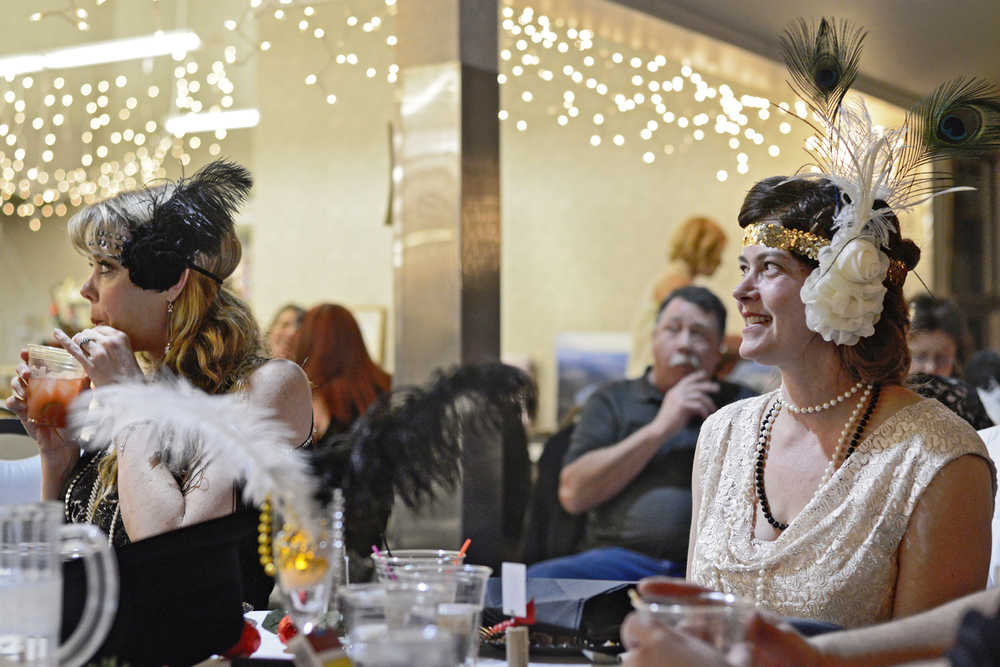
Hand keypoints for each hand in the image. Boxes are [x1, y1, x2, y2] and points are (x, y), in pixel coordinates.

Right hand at [5, 350, 79, 466]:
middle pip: (22, 372)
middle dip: (22, 369)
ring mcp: (28, 401)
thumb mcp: (81, 401)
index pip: (37, 364)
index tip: (27, 350)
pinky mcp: (23, 414)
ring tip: (26, 387)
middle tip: (29, 372)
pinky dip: (13, 401)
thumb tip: (93, 374)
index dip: (29, 356)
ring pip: (15, 386)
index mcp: (49, 382)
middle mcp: (36, 389)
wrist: (67, 444)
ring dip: (17, 384)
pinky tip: (20, 402)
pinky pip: (12, 404)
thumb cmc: (74, 420)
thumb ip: (84, 387)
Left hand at [55, 327, 143, 387]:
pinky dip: (63, 339)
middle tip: (87, 350)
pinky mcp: (90, 364)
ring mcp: (98, 352)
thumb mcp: (127, 352)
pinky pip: (74, 349)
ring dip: (78, 344)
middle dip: (85, 339)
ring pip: (80, 339)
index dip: (95, 335)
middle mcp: (109, 342)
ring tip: (82, 353)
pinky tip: (55, 333)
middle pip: (89, 332)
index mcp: (120, 337)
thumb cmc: (130, 374)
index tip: (94, 342)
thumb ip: (115, 344)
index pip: (101, 328)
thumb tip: (98, 340)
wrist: (130, 390)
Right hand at [625, 578, 823, 666]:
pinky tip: (671, 662)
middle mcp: (718, 624)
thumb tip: (752, 619)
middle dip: (660, 622)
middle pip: (680, 618)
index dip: (669, 589)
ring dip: (670, 646)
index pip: (695, 594)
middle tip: (642, 632)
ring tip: (654, 652)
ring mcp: (714, 645)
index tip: (644, 588)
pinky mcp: (713, 660)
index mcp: (731, 610)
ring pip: (682, 641)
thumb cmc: (797, 654)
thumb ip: (769, 632)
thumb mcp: (786, 642)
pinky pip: (691, 659)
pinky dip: (680, 659)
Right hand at [650, 370, 718, 435]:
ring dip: (708, 403)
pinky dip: (704, 411)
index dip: (696, 376)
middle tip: (718, 388)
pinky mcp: (681, 405)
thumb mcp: (680, 409)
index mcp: (674, 392)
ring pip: (699, 395)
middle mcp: (675, 392)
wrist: (660, 430)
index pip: (686, 380)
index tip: (704, 374)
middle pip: (695, 385)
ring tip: (713, 410)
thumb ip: (689, 402)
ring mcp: (678, 398)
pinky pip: (698, 405)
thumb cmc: (671, 422)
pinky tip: (705, 417)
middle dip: (708, 386)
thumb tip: (702, 401)